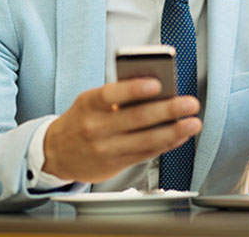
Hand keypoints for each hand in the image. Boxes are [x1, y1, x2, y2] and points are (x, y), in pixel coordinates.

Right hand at [42, 78, 201, 182]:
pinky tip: (180, 136)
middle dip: (168, 110)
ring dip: (174, 131)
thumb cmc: (81, 119)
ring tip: (193, 123)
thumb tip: (155, 89)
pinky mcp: (114, 165)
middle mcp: (96, 127)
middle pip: (136, 118)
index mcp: (89, 103)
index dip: (135, 89)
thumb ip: (117, 96)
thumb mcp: (90, 101)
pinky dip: (165, 144)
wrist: (55, 153)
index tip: (157, 84)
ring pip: (145, 140)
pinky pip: (145, 154)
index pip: (112, 94)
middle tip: (189, 103)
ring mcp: (105, 148)